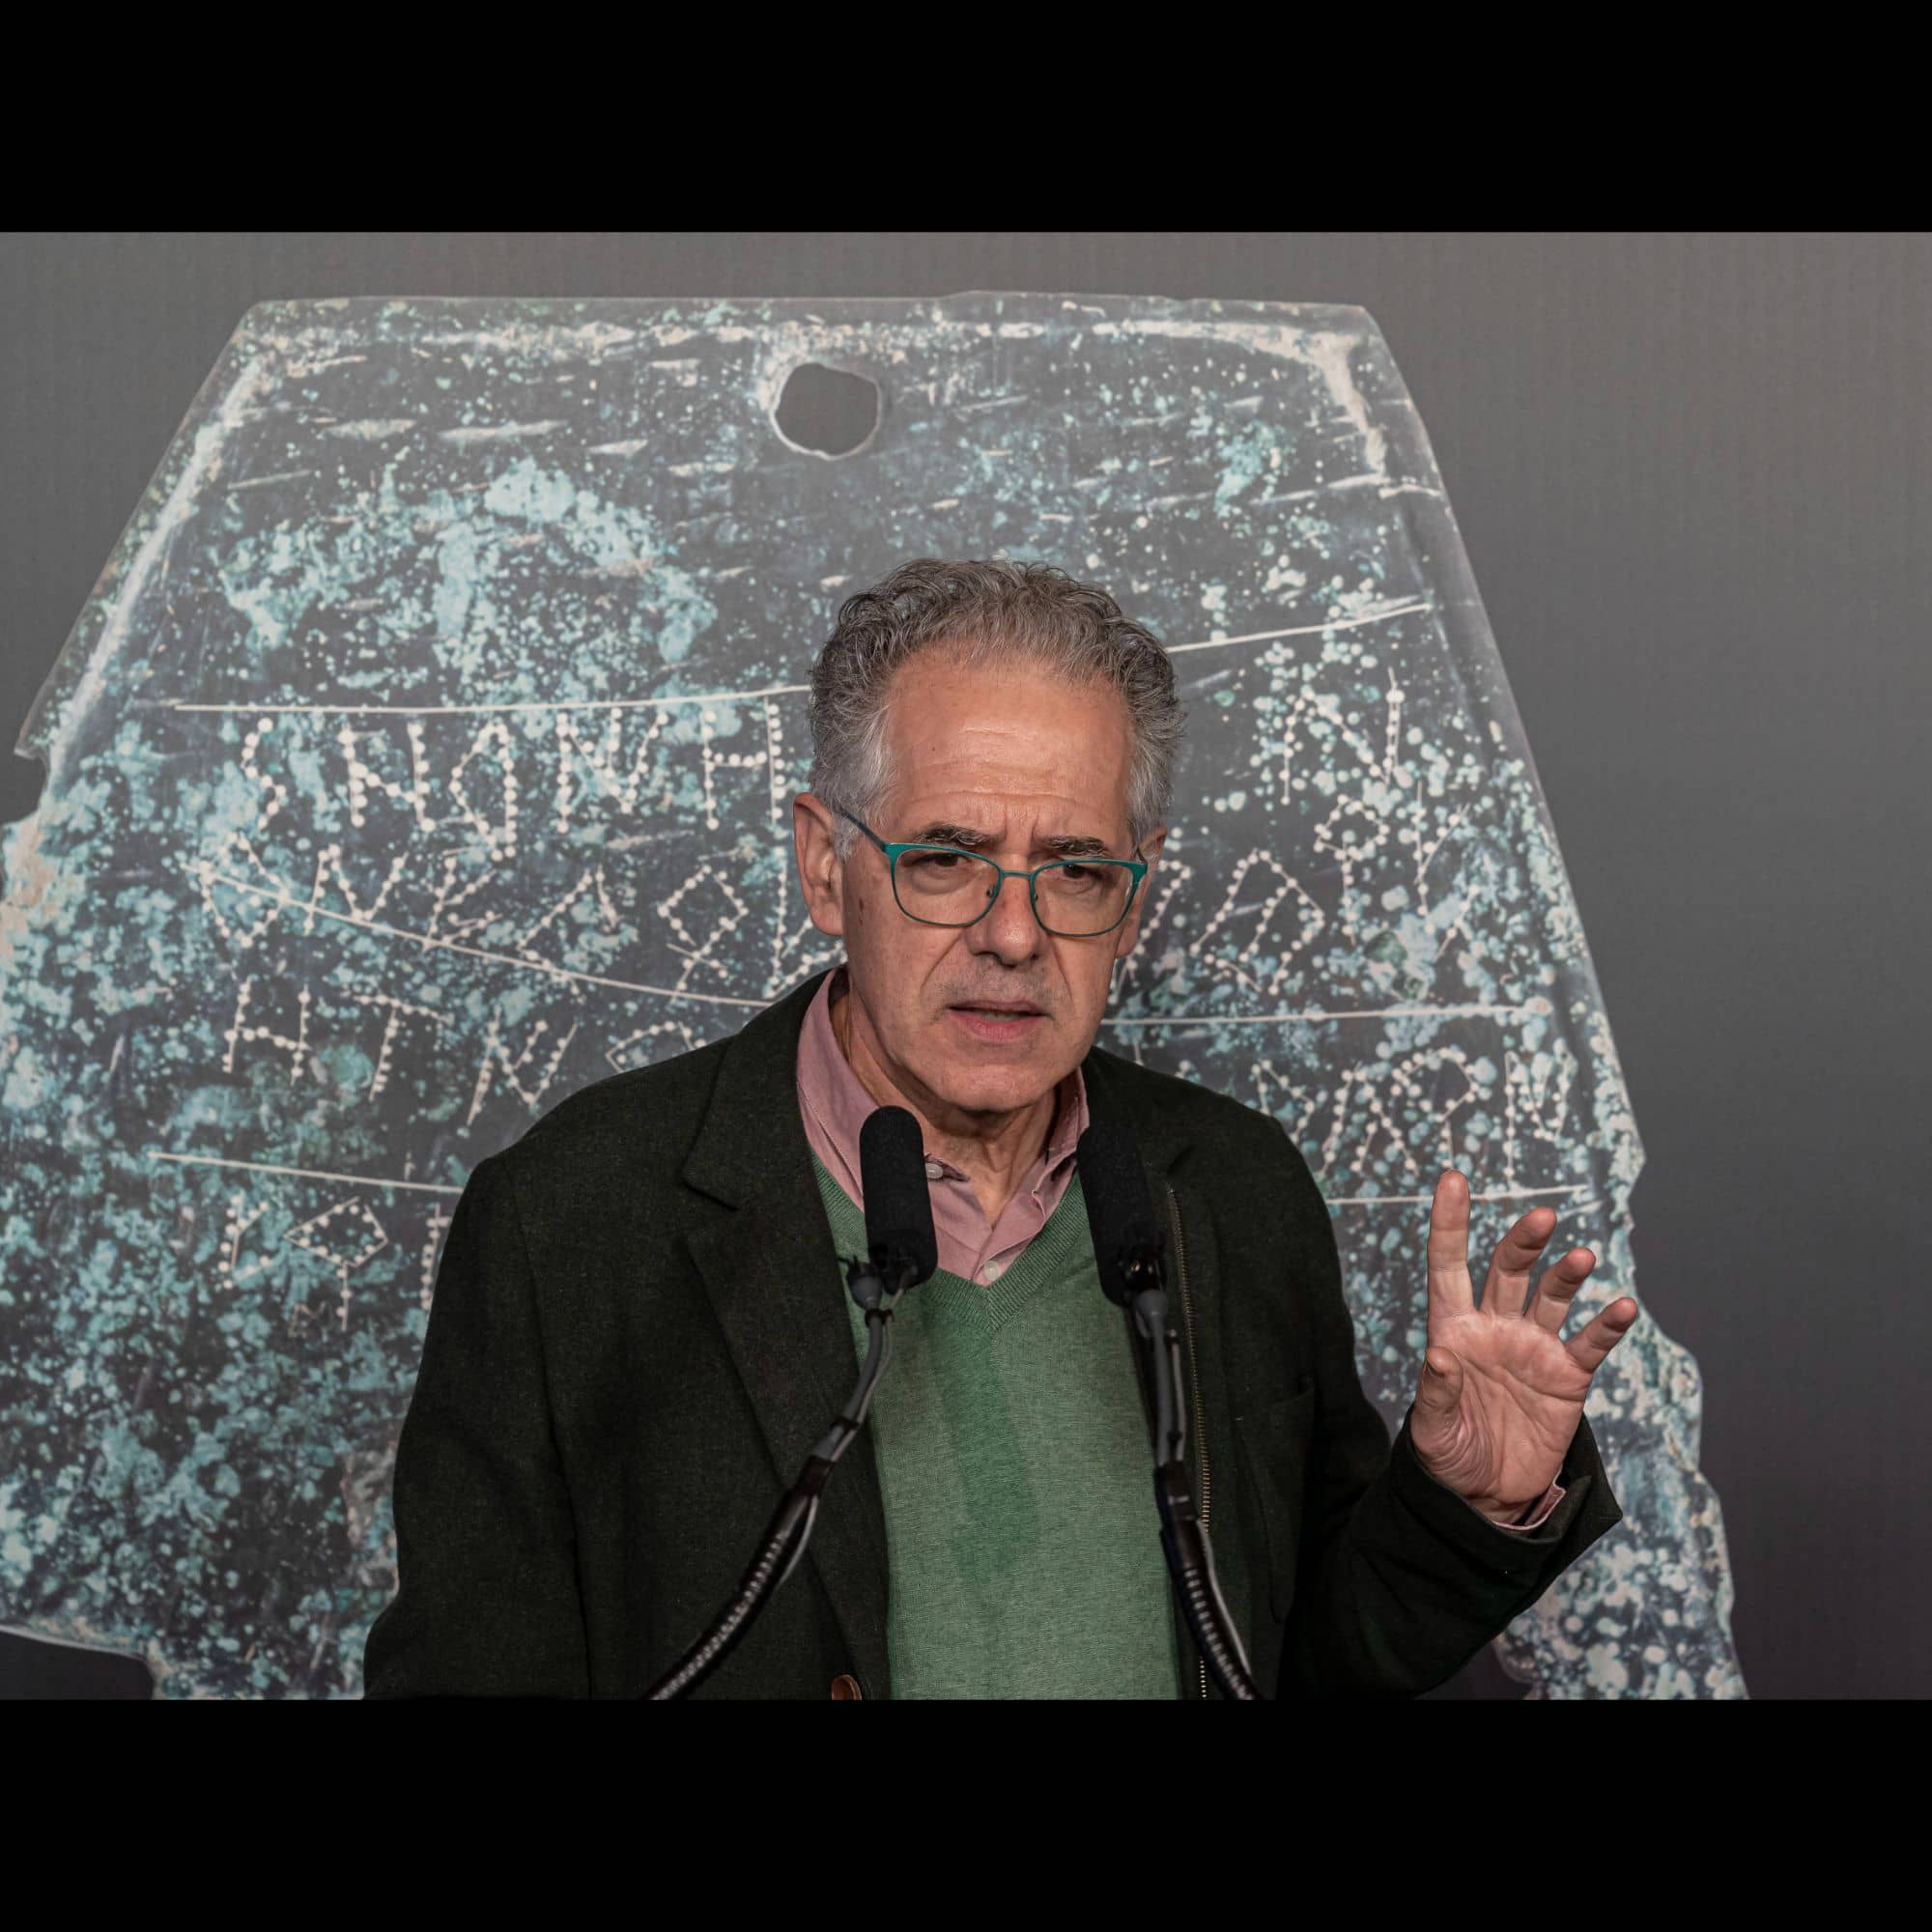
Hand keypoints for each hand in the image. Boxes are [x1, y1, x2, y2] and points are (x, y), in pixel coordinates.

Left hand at [1410, 1169, 1638, 1522]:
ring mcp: (1533, 1348)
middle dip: (1524, 1242)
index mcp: (1453, 1331)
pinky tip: (1624, 1307)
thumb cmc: (1448, 1459)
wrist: (1488, 1499)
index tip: (1452, 1178)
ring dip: (1568, 1275)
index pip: (1447, 1265)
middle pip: (1508, 1270)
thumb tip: (1439, 1357)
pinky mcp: (1567, 1376)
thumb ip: (1435, 1394)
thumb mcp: (1432, 1433)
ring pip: (1552, 1296)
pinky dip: (1608, 1325)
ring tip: (1582, 1258)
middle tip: (1542, 1217)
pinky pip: (1590, 1342)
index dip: (1450, 1223)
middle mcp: (1494, 1327)